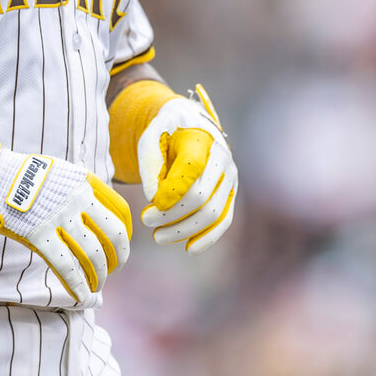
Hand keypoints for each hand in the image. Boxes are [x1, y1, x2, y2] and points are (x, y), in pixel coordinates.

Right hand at [0, 133, 130, 302]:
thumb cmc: (24, 175)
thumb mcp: (61, 171)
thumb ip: (81, 188)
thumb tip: (97, 211)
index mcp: (85, 182)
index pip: (121, 212)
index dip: (127, 234)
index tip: (123, 246)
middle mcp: (78, 199)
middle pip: (114, 234)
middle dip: (119, 257)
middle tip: (115, 268)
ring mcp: (59, 218)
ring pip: (93, 254)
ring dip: (99, 275)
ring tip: (97, 285)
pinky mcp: (39, 235)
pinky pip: (66, 266)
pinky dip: (77, 284)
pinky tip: (82, 296)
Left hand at [138, 85, 236, 253]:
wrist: (188, 125)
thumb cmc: (165, 133)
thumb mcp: (150, 139)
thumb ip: (150, 164)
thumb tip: (153, 198)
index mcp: (201, 138)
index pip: (191, 168)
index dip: (171, 191)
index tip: (150, 204)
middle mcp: (222, 157)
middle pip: (200, 195)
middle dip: (171, 214)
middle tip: (145, 220)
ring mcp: (230, 177)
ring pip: (212, 212)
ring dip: (184, 229)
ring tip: (158, 236)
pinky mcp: (230, 193)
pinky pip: (224, 220)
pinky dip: (208, 237)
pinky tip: (190, 249)